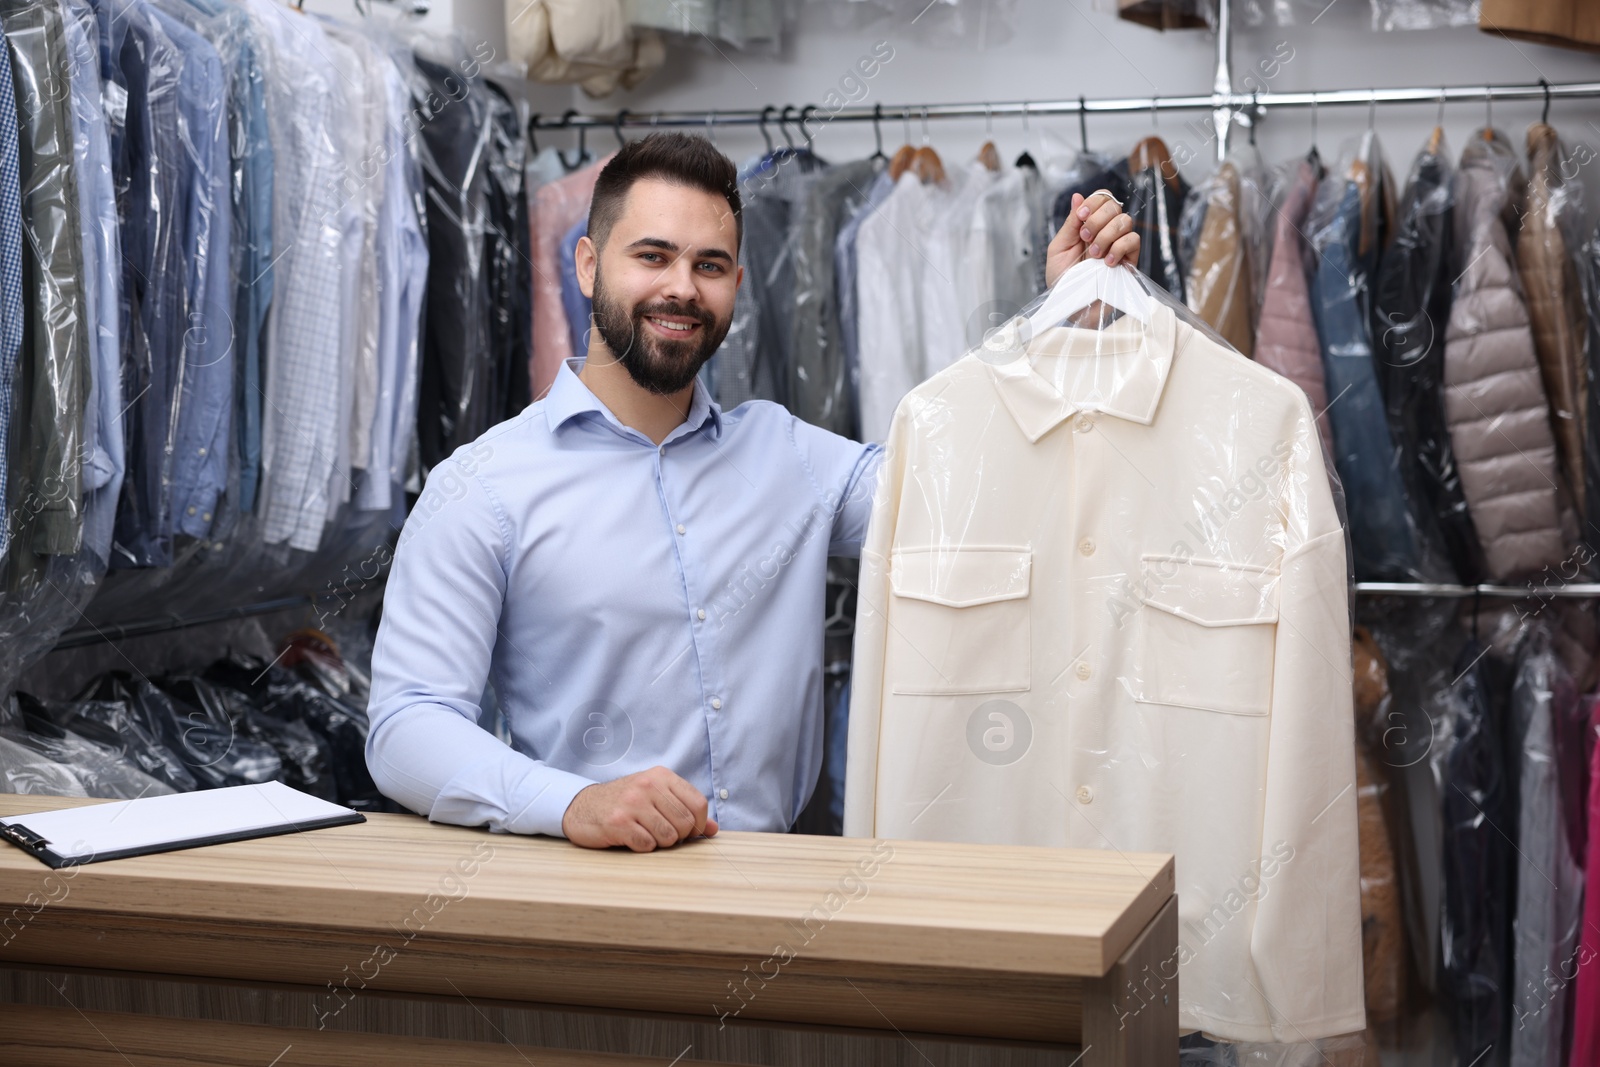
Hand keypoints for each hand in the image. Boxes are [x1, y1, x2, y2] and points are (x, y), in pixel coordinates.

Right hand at [561, 765, 718, 850]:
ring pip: (668, 836)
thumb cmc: (625, 803)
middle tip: (663, 835)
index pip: (698, 803)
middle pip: (685, 822)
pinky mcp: (617, 822)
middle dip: (678, 836)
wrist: (582, 806)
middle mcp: (647, 786)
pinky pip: (646, 845)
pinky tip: (632, 839)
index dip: (699, 823)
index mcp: (661, 776)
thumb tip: (713, 830)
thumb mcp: (655, 797)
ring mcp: (631, 803)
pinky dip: (643, 848)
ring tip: (647, 835)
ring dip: (660, 843)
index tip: (688, 831)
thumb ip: (684, 809)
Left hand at [1045, 190, 1139, 288]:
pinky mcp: (1130, 260)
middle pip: (1114, 205)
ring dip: (1106, 235)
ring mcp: (1119, 245)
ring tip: (1094, 255)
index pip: (1101, 199)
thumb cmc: (1062, 280)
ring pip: (1125, 221)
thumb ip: (1070, 224)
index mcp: (1089, 225)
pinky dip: (1119, 248)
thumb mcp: (1059, 249)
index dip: (1092, 202)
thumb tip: (1077, 196)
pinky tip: (1107, 263)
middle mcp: (1106, 231)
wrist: (1072, 306)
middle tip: (1085, 239)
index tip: (1081, 218)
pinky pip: (1133, 240)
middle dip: (1097, 219)